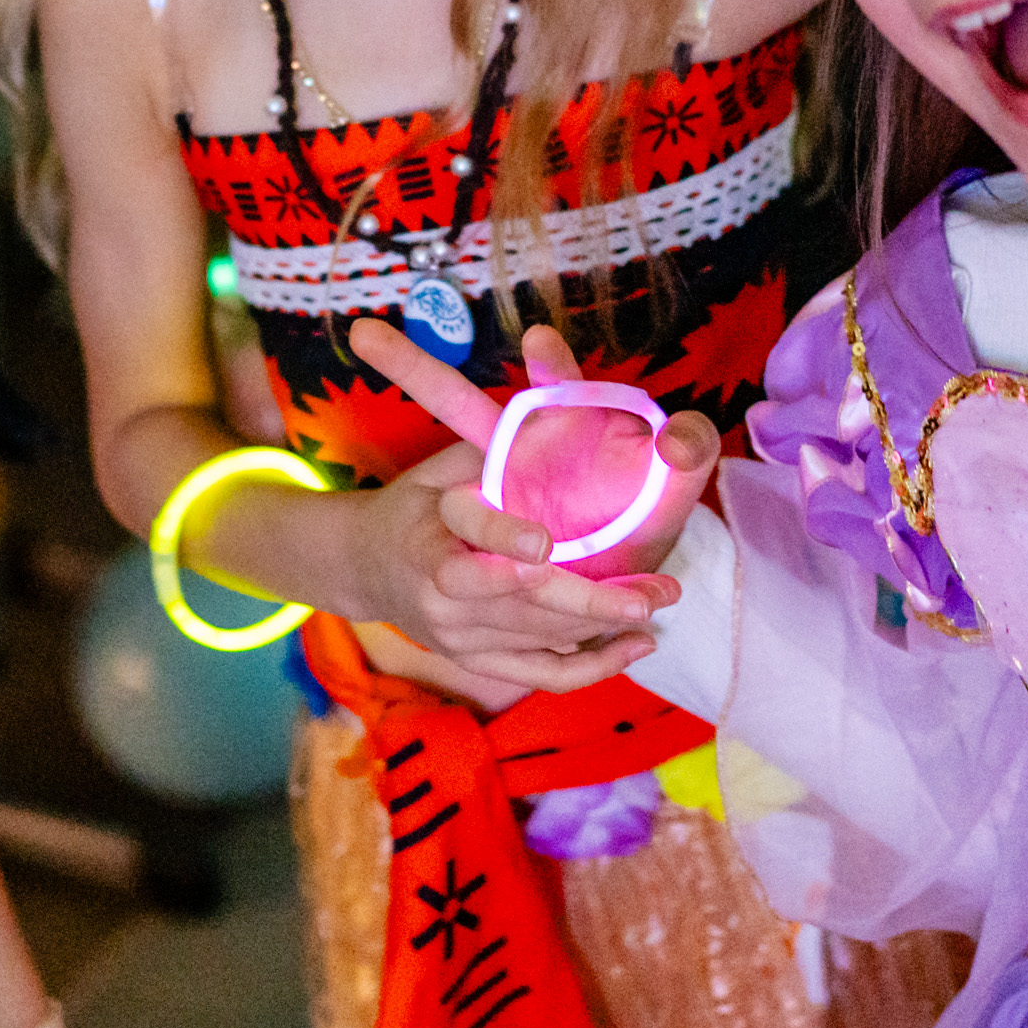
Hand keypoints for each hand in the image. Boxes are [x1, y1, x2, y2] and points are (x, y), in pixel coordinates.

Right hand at [338, 320, 714, 692]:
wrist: (368, 569)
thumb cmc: (419, 502)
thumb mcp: (443, 461)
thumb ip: (494, 438)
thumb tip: (547, 352)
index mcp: (427, 535)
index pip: (466, 540)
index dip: (503, 540)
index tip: (543, 544)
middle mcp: (440, 594)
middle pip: (519, 602)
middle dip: (587, 600)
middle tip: (646, 592)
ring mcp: (460, 637)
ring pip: (541, 639)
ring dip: (605, 625)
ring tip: (659, 601)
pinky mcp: (481, 662)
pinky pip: (545, 675)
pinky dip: (595, 666)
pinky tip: (639, 645)